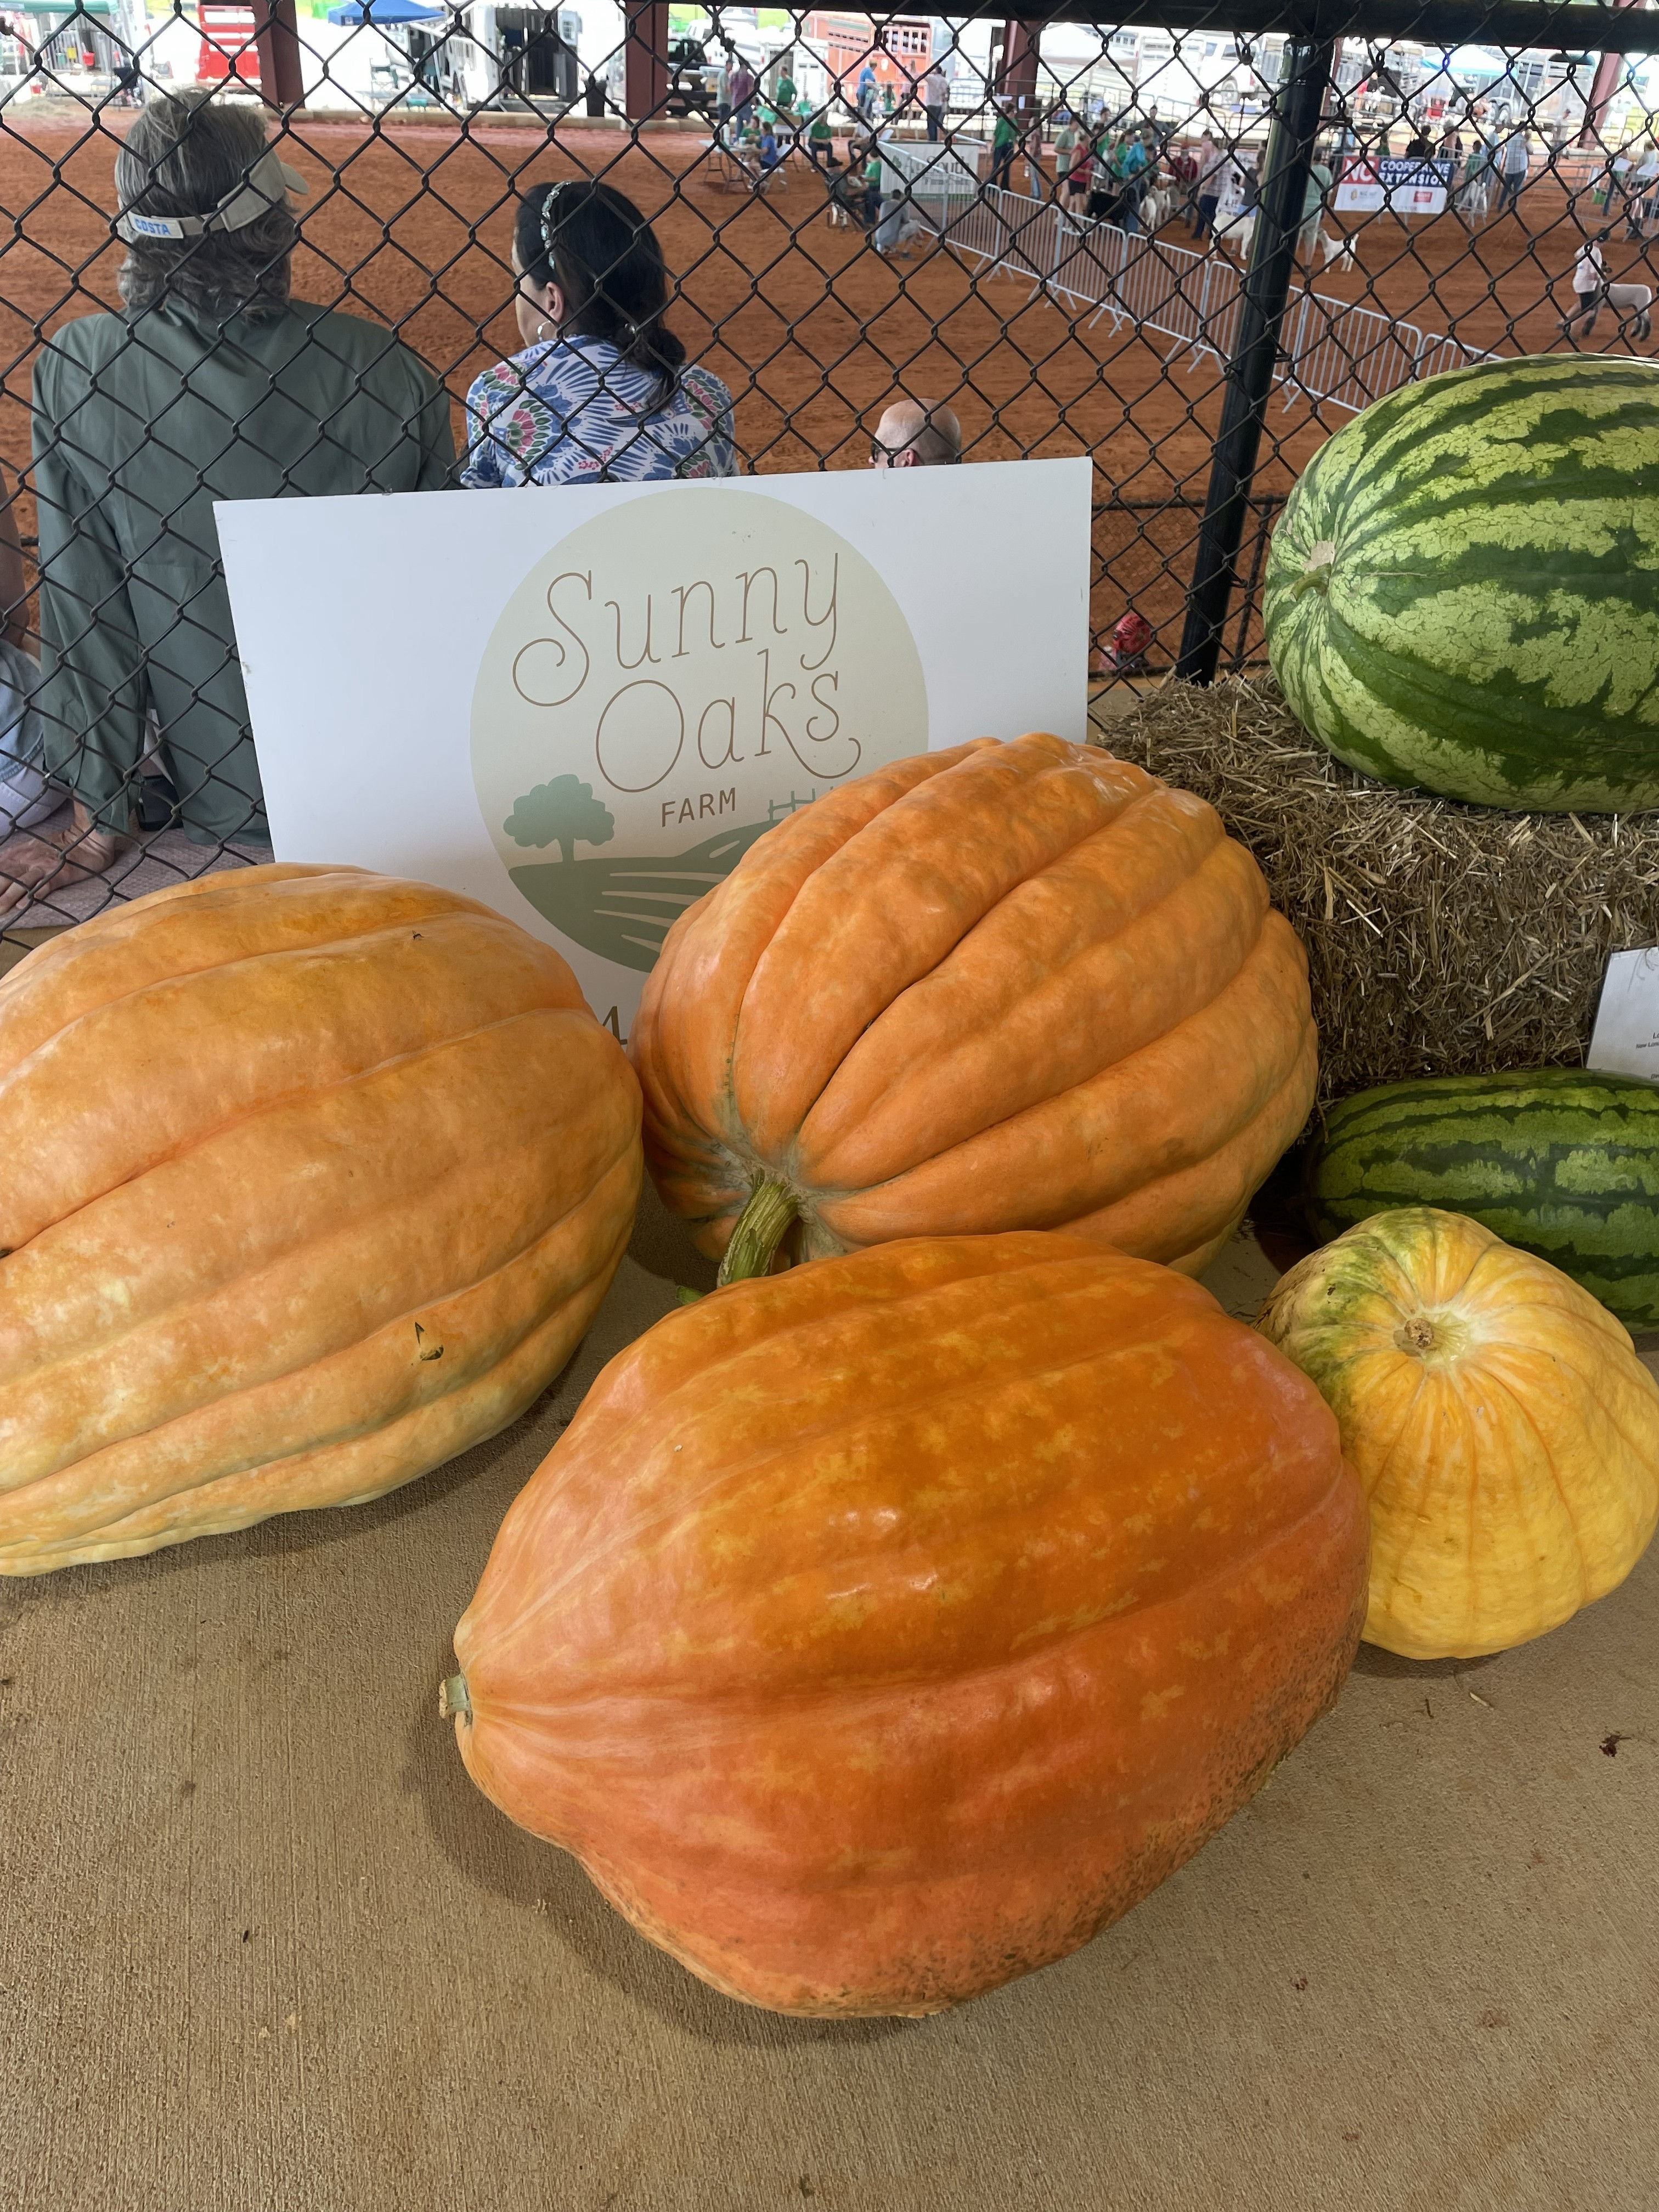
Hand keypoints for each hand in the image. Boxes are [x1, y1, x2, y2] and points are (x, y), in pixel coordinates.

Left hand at [0, 802, 122, 915]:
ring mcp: (45, 867)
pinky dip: (34, 895)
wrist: (89, 840)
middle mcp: (30, 859)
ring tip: (0, 909)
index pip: (1, 867)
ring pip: (22, 883)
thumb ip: (17, 854)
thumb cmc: (63, 845)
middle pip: (6, 877)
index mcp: (22, 853)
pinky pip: (45, 885)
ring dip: (8, 897)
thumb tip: (2, 861)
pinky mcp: (60, 874)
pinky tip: (24, 904)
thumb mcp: (34, 845)